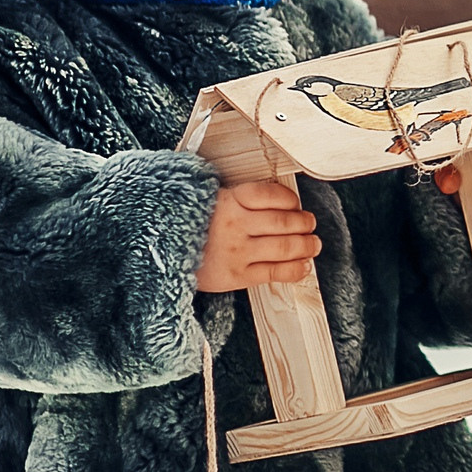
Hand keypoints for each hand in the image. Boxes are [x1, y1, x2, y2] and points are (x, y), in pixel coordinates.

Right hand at [194, 180, 320, 290]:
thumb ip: (240, 198)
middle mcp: (235, 224)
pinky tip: (304, 265)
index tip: (295, 204)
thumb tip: (280, 202)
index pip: (272, 195)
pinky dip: (296, 269)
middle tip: (310, 224)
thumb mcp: (209, 200)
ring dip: (307, 245)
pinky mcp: (236, 276)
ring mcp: (237, 252)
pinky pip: (275, 272)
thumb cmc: (188, 225)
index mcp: (229, 200)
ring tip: (313, 244)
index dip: (291, 200)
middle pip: (285, 222)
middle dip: (305, 223)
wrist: (158, 254)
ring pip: (285, 247)